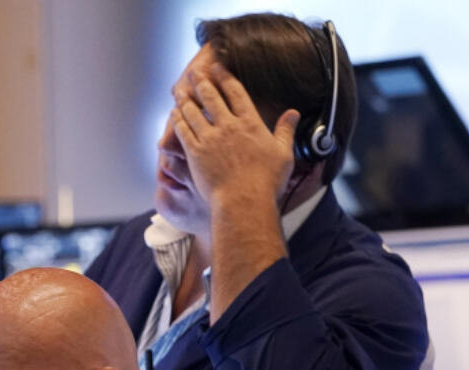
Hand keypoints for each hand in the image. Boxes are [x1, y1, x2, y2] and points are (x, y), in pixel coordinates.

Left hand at [171, 62, 300, 213]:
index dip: (225, 77)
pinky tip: (174, 114)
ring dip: (185, 98)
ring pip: (193, 111)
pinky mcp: (195, 153)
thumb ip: (285, 130)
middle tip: (193, 72)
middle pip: (211, 96)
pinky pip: (183, 130)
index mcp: (250, 123)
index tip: (217, 68)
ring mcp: (210, 138)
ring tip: (179, 90)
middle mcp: (228, 126)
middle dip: (201, 82)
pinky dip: (178, 120)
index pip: (236, 92)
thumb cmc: (266, 182)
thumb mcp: (283, 154)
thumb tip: (293, 113)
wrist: (244, 202)